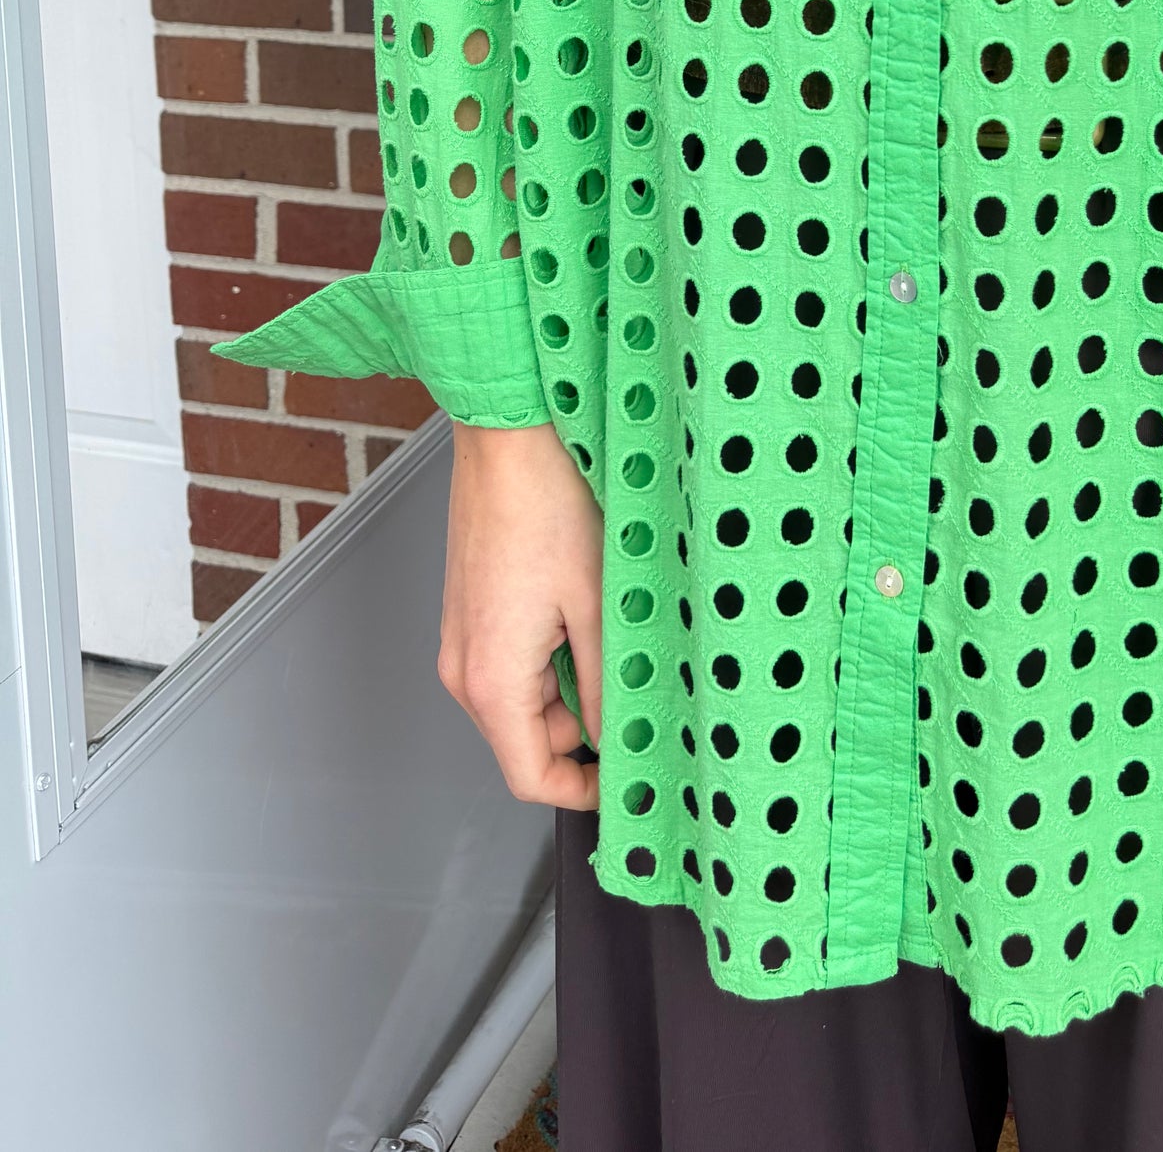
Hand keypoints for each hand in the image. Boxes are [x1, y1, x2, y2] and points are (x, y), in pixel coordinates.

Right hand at [439, 421, 603, 810]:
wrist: (507, 436)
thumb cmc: (544, 504)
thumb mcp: (597, 605)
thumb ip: (607, 686)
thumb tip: (621, 739)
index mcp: (490, 680)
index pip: (530, 777)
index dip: (582, 790)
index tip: (625, 777)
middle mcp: (464, 668)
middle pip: (529, 737)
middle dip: (585, 720)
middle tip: (633, 675)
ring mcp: (463, 638)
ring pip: (526, 696)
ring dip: (572, 677)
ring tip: (606, 621)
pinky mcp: (471, 612)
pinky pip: (515, 659)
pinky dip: (553, 649)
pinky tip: (581, 603)